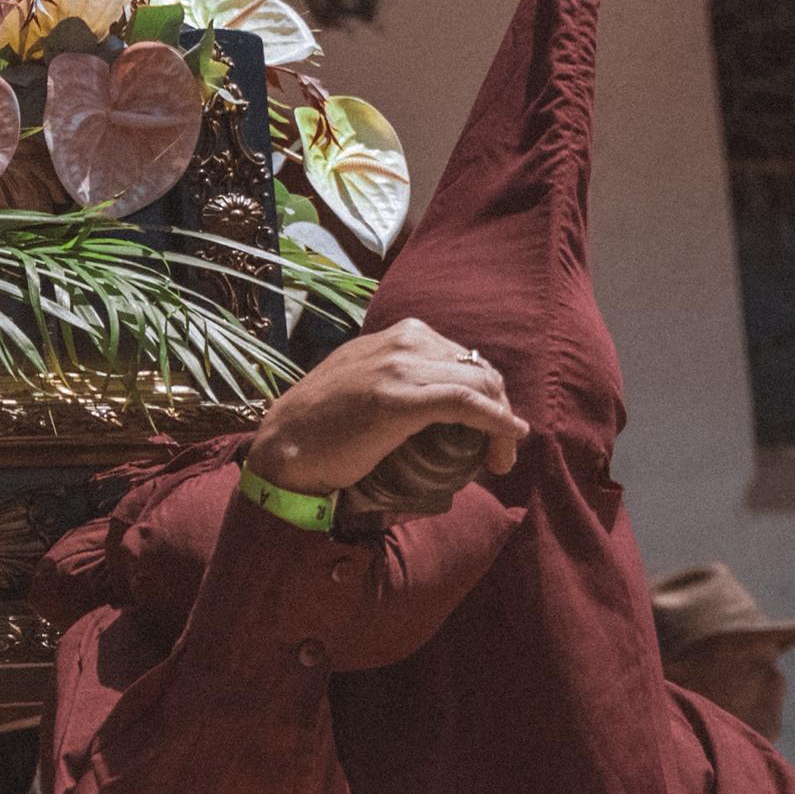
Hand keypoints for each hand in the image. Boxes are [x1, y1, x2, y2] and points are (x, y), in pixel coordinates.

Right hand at [239, 318, 527, 501]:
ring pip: (480, 385)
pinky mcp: (398, 399)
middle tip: (501, 452)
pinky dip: (496, 422)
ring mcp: (399, 367)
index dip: (488, 395)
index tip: (492, 430)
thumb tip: (440, 404)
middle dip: (501, 409)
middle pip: (479, 369)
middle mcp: (402, 341)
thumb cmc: (323, 426)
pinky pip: (466, 403)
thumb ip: (399, 380)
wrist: (284, 446)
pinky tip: (510, 438)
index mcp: (397, 335)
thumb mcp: (366, 384)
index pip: (464, 358)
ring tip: (501, 458)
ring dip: (502, 422)